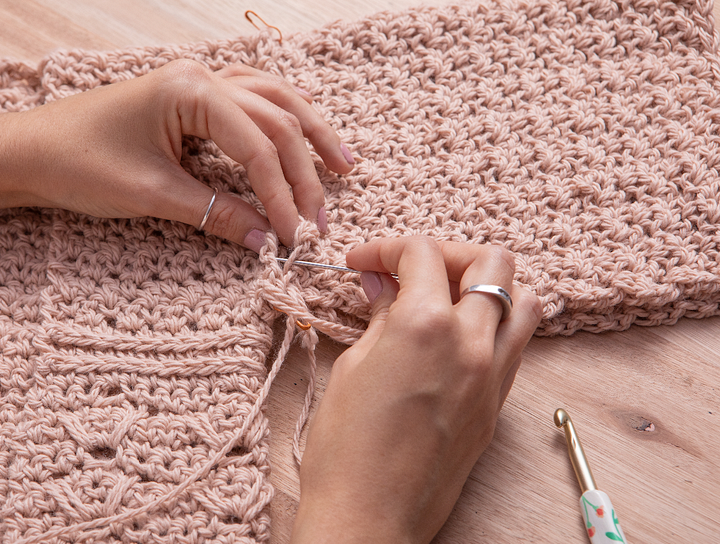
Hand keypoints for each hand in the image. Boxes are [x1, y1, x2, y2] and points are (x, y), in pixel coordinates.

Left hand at [0, 61, 353, 246]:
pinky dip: (284, 118)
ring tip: (343, 166)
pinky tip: (305, 129)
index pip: (258, 146)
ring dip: (309, 134)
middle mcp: (202, 76)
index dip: (283, 195)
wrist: (31, 150)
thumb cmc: (79, 164)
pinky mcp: (194, 97)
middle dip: (303, 174)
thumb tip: (267, 240)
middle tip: (320, 220)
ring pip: (274, 100)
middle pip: (277, 121)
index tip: (297, 236)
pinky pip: (254, 99)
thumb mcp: (153, 195)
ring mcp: (199, 81)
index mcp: (190, 91)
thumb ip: (216, 215)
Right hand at [290, 237, 541, 543]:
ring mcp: (492, 375)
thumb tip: (383, 287)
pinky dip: (495, 324)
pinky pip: (515, 345)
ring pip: (524, 300)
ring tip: (446, 298)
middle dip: (448, 253)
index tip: (363, 263)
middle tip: (411, 269)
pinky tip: (456, 336)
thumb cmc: (345, 449)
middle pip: (491, 261)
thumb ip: (380, 317)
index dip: (385, 249)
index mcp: (426, 325)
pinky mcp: (497, 405)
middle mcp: (471, 342)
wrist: (370, 516)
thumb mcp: (352, 367)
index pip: (421, 253)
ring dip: (489, 285)